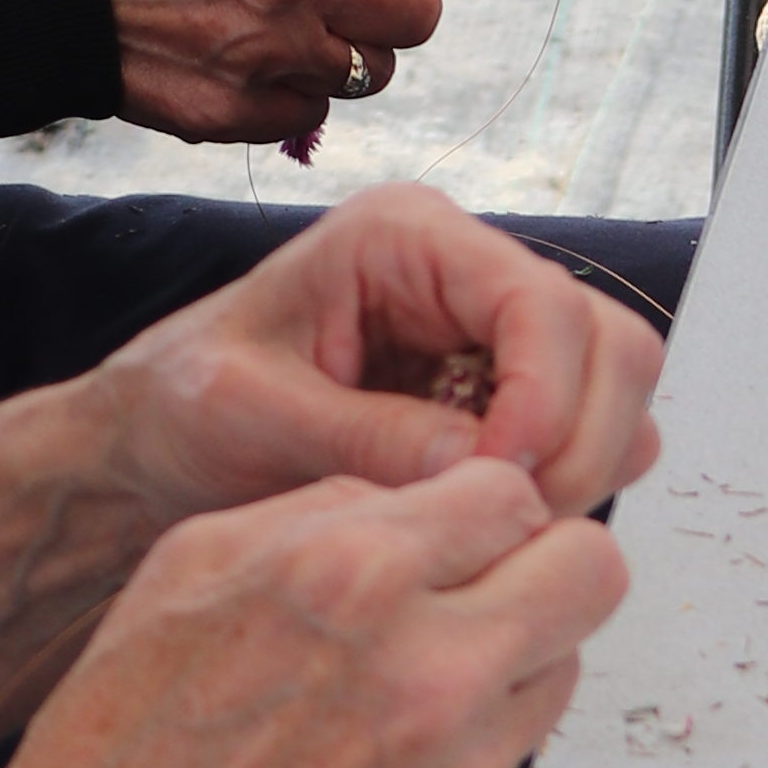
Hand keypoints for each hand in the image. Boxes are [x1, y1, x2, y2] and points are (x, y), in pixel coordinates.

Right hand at [0, 456, 629, 767]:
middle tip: (484, 590)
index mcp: (355, 578)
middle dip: (544, 568)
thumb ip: (338, 503)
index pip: (518, 493)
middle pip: (592, 577)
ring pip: (559, 677)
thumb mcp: (200, 556)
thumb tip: (435, 495)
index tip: (462, 531)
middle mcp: (427, 677)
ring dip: (503, 668)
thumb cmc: (128, 735)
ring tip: (401, 693)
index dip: (486, 507)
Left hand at [107, 183, 666, 526]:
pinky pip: (583, 434)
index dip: (546, 396)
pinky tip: (488, 520)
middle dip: (579, 440)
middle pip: (607, 341)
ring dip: (581, 466)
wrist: (154, 443)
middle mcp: (466, 272)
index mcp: (406, 238)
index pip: (539, 300)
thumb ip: (361, 435)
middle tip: (515, 524)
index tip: (500, 484)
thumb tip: (480, 469)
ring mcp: (491, 334)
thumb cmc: (183, 406)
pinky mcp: (501, 395)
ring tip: (498, 528)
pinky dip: (565, 483)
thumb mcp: (250, 413)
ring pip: (613, 389)